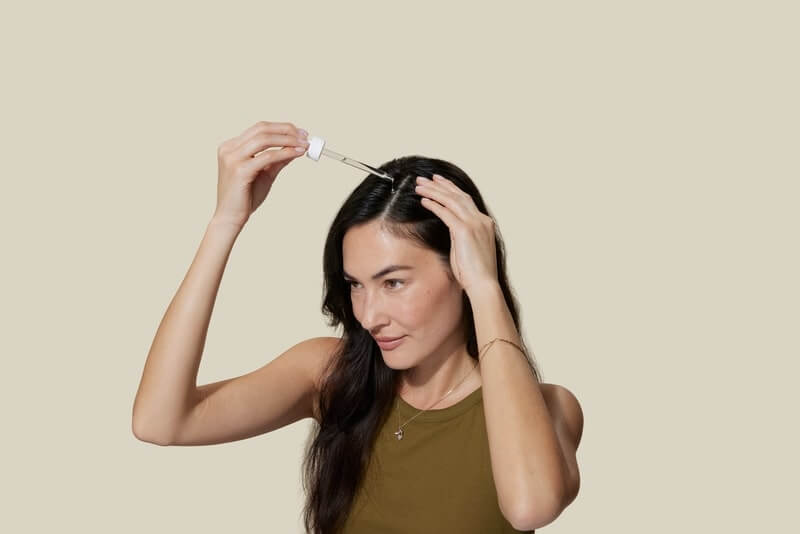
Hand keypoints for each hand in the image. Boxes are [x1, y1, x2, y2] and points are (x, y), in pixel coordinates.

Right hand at [213, 121, 308, 227]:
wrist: (230, 218)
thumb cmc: (245, 197)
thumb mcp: (264, 173)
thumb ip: (278, 160)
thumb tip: (296, 147)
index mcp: (231, 147)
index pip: (259, 128)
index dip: (281, 128)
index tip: (300, 132)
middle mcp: (229, 149)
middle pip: (261, 129)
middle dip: (286, 130)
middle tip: (305, 136)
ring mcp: (232, 158)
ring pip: (264, 139)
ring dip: (288, 139)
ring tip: (304, 144)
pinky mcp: (239, 170)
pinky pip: (267, 156)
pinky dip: (284, 152)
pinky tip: (297, 154)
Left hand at [414, 174, 498, 295]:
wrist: (484, 284)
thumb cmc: (475, 273)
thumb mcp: (469, 249)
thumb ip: (461, 236)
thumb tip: (451, 231)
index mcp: (484, 223)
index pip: (465, 199)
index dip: (451, 188)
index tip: (439, 181)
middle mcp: (481, 220)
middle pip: (458, 195)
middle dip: (440, 185)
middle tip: (425, 178)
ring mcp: (474, 224)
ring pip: (451, 200)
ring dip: (433, 191)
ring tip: (419, 186)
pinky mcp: (464, 231)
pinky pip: (445, 213)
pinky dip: (434, 204)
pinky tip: (423, 200)